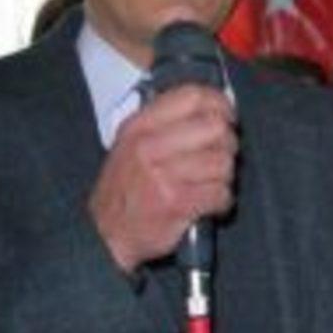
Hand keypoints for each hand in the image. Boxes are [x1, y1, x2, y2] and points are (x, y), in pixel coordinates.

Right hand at [88, 84, 237, 271]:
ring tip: (209, 184)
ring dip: (224, 176)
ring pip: (223, 162)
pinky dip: (222, 201)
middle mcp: (149, 146)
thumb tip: (217, 109)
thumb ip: (169, 123)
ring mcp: (163, 175)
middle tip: (220, 156)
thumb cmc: (127, 189)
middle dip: (227, 144)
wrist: (106, 236)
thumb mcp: (132, 145)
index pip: (193, 96)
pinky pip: (221, 192)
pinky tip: (208, 203)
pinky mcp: (177, 202)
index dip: (220, 104)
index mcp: (140, 126)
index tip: (226, 116)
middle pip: (216, 127)